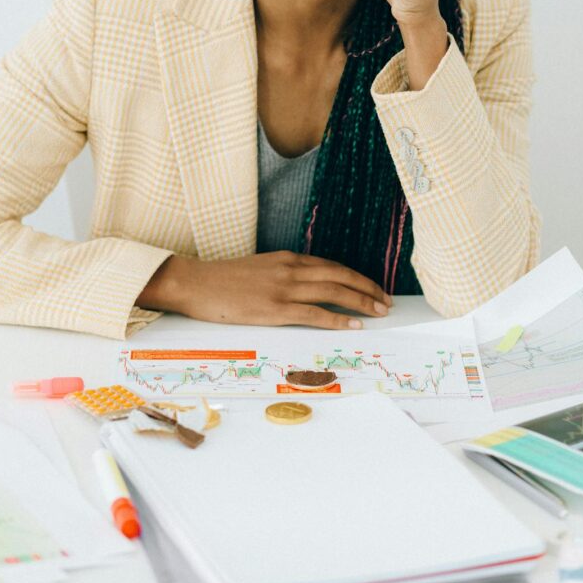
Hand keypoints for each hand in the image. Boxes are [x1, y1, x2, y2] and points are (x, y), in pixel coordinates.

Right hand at [137, 251, 392, 329]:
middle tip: (387, 301)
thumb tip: (304, 289)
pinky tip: (353, 324)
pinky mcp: (274, 308)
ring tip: (379, 312)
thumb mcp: (259, 269)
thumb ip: (283, 275)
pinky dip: (337, 318)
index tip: (373, 288)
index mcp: (287, 258)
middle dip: (367, 288)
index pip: (332, 265)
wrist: (195, 283)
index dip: (356, 277)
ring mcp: (283, 288)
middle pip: (339, 276)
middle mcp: (290, 269)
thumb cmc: (222, 280)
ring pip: (333, 292)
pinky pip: (314, 313)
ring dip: (360, 302)